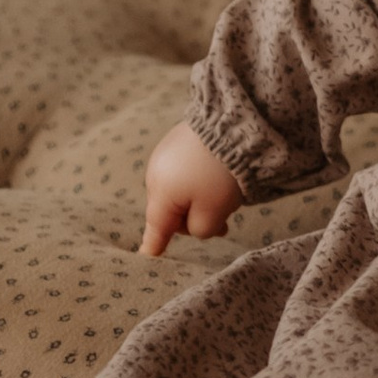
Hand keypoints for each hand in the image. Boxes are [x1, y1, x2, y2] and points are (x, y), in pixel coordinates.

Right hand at [141, 122, 244, 255]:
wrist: (230, 122)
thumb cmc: (220, 173)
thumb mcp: (213, 212)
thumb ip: (199, 229)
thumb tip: (194, 227)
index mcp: (161, 195)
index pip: (155, 229)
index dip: (153, 245)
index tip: (147, 256)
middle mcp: (156, 174)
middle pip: (172, 211)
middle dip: (195, 219)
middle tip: (224, 223)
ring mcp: (165, 154)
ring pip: (181, 191)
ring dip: (200, 199)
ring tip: (227, 193)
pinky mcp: (178, 140)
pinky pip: (186, 171)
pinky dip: (200, 179)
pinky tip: (219, 173)